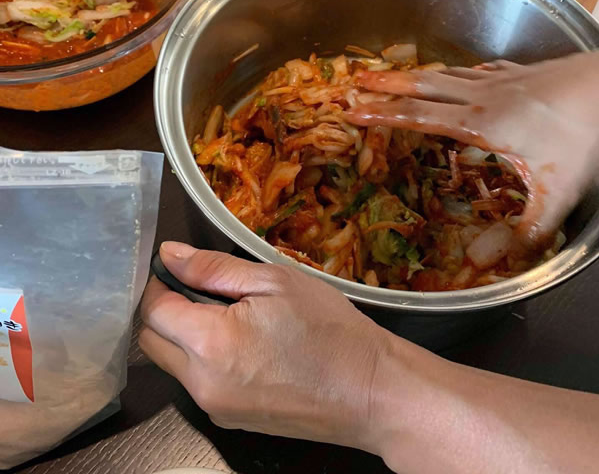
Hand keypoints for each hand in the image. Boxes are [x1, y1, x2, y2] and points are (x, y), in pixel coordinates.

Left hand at [140, 242, 598, 473]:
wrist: (371, 391)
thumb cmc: (328, 326)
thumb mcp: (275, 282)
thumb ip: (214, 268)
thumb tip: (167, 255)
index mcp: (210, 343)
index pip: (152, 310)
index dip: (157, 283)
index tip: (175, 267)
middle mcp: (199, 383)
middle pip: (151, 341)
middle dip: (162, 311)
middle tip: (201, 288)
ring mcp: (213, 408)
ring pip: (170, 363)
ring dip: (180, 335)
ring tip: (223, 314)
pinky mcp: (228, 421)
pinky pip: (194, 383)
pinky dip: (200, 358)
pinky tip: (238, 344)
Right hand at [345, 52, 598, 250]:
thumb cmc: (584, 131)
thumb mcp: (557, 189)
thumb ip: (529, 228)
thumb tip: (501, 262)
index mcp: (481, 123)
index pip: (418, 116)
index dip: (382, 114)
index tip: (353, 109)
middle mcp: (481, 96)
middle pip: (422, 86)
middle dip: (385, 84)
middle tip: (357, 81)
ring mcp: (499, 80)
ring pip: (444, 74)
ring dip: (413, 75)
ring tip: (392, 75)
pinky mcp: (517, 73)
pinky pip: (475, 72)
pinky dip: (457, 74)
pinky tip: (462, 75)